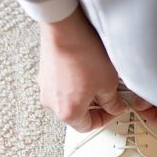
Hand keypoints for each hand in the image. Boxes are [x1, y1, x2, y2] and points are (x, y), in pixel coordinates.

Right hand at [38, 6, 125, 131]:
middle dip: (92, 106)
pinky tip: (81, 68)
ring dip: (81, 94)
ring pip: (67, 99)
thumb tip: (114, 106)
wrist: (65, 29)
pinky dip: (70, 83)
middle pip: (76, 114)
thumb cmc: (83, 55)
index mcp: (68, 113)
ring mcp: (45, 90)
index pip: (88, 127)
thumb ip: (112, 101)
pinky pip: (59, 86)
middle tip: (107, 94)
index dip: (105, 119)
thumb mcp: (108, 82)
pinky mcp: (43, 76)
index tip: (113, 108)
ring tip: (94, 77)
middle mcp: (52, 105)